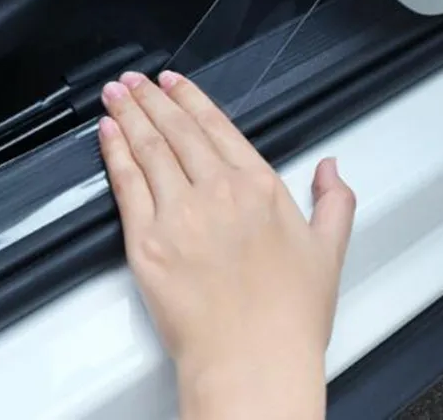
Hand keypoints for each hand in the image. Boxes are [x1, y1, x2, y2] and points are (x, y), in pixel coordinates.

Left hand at [98, 70, 355, 419]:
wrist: (253, 364)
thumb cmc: (288, 316)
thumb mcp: (329, 250)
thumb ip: (335, 200)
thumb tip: (331, 169)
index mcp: (259, 186)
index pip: (216, 125)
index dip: (190, 98)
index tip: (174, 81)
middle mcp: (218, 191)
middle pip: (177, 129)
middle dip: (151, 98)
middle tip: (133, 79)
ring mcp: (180, 213)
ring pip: (149, 147)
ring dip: (129, 114)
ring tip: (115, 93)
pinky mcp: (147, 241)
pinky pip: (126, 183)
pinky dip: (114, 152)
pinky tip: (107, 133)